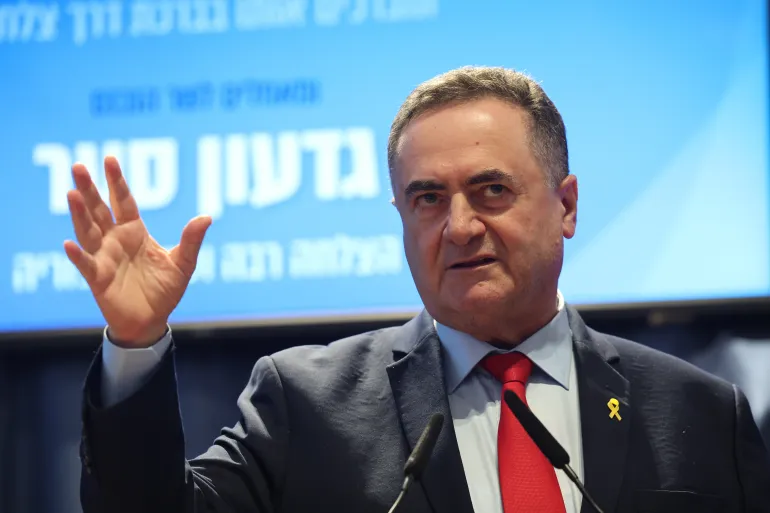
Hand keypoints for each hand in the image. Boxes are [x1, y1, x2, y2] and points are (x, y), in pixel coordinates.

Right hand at [64, 156, 211, 346]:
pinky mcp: (97, 278)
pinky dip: (77, 255)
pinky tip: (68, 243)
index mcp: (134, 231)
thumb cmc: (165, 290)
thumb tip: (206, 217)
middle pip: (99, 209)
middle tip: (79, 166)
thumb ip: (192, 241)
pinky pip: (85, 264)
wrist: (152, 321)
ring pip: (88, 231)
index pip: (124, 201)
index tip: (109, 159)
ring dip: (79, 213)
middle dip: (89, 189)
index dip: (117, 181)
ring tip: (72, 193)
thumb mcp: (184, 263)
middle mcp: (115, 240)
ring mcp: (103, 257)